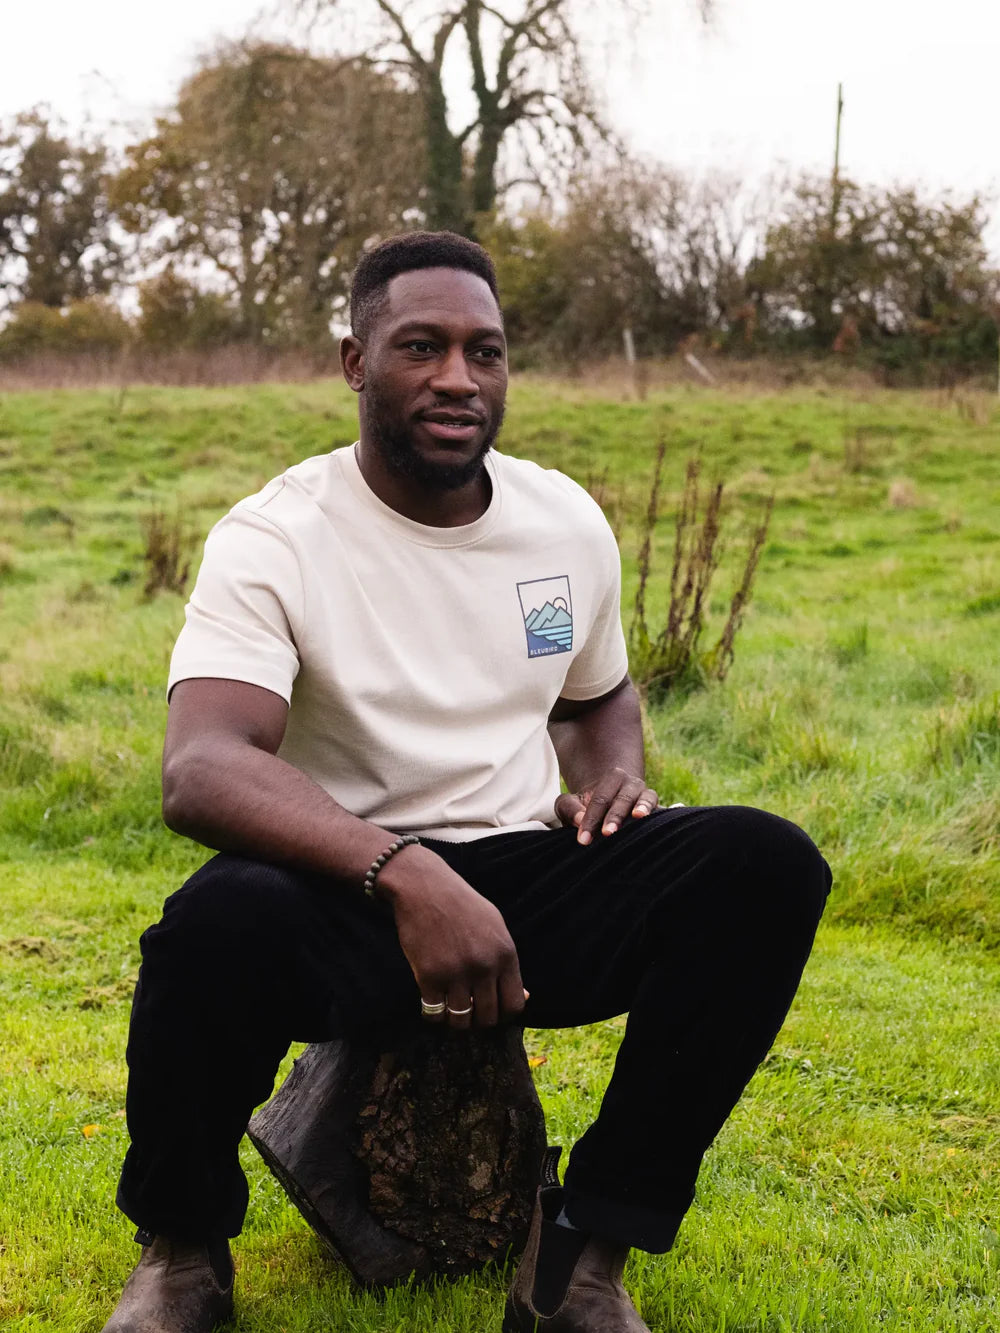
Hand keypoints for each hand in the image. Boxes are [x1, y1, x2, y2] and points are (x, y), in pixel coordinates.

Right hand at [378, 846, 526, 1030]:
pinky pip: (434, 1013)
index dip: (503, 1014)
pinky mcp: (428, 976)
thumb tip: (524, 997)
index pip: (515, 1005)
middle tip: (468, 1011)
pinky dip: (432, 1014)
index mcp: (505, 954)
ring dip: (455, 1021)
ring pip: (461, 1021)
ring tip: (450, 1007)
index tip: (491, 1009)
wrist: (424, 887)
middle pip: (488, 1017)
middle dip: (479, 1020)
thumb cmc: (460, 905)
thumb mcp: (495, 926)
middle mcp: (484, 966)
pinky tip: (431, 1001)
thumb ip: (507, 962)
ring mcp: (456, 972)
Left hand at [555, 766, 658, 845]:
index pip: (600, 799)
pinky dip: (663, 816)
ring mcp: (646, 796)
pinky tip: (663, 826)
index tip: (583, 840)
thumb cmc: (585, 807)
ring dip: (643, 807)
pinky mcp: (657, 811)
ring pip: (647, 798)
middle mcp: (632, 784)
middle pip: (623, 798)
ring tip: (638, 816)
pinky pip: (662, 812)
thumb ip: (569, 808)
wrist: (610, 804)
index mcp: (611, 779)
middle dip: (615, 816)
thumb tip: (579, 819)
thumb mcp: (570, 803)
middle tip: (607, 833)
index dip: (591, 818)